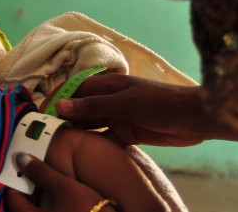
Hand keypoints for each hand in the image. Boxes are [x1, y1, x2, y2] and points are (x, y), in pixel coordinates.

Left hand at [5, 153, 115, 211]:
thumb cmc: (88, 210)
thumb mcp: (64, 187)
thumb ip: (40, 172)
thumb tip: (20, 159)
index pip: (12, 198)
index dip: (15, 179)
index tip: (21, 166)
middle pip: (22, 206)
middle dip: (27, 188)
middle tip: (34, 170)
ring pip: (36, 211)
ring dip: (38, 197)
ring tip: (47, 180)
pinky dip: (48, 206)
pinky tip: (58, 196)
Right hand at [56, 74, 232, 145]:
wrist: (195, 118)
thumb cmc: (160, 102)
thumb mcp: (123, 103)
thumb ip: (92, 106)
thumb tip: (62, 105)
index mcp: (107, 84)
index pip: (74, 91)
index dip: (58, 100)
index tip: (42, 114)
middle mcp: (109, 99)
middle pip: (80, 109)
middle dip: (65, 119)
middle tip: (47, 134)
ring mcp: (118, 116)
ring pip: (91, 125)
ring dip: (78, 132)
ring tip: (60, 144)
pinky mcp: (127, 132)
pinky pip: (105, 138)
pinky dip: (94, 144)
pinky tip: (83, 153)